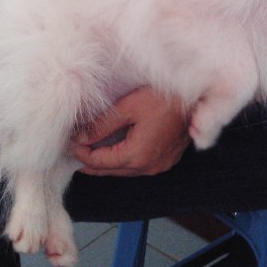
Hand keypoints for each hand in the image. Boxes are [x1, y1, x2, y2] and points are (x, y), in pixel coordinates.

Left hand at [70, 87, 190, 176]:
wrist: (198, 96)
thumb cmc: (164, 98)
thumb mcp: (127, 108)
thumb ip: (101, 126)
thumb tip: (80, 138)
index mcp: (136, 156)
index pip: (99, 162)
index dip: (80, 153)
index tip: (68, 143)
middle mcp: (148, 167)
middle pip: (111, 170)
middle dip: (90, 160)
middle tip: (73, 149)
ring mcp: (160, 165)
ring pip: (125, 169)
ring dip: (107, 161)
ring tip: (90, 149)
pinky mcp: (167, 159)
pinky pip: (139, 164)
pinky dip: (124, 158)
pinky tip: (115, 147)